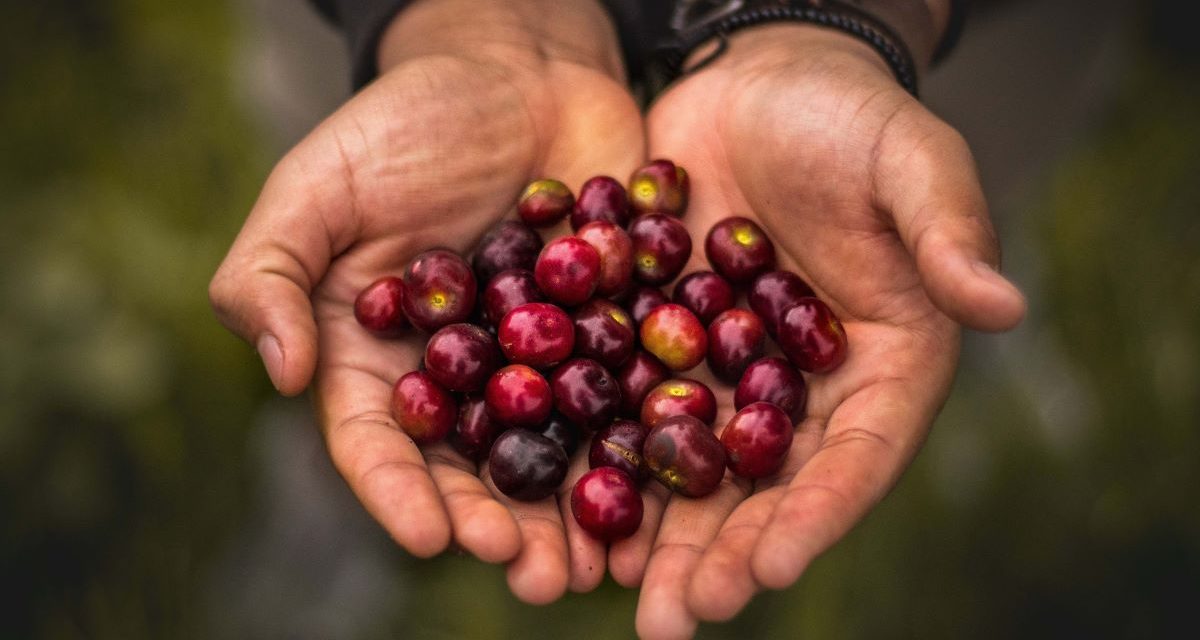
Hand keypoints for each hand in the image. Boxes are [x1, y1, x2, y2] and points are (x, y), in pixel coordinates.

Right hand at [208, 0, 643, 603]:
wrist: (521, 70)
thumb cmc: (409, 119)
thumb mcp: (321, 182)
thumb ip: (272, 270)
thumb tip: (280, 370)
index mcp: (379, 352)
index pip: (376, 439)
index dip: (400, 492)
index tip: (433, 534)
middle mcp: (458, 374)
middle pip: (471, 466)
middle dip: (499, 525)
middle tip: (533, 574)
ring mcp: (538, 361)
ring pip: (553, 453)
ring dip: (574, 517)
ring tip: (598, 571)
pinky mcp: (609, 335)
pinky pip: (626, 398)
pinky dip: (642, 449)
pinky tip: (665, 498)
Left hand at [624, 25, 1026, 637]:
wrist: (756, 82)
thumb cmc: (849, 115)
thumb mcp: (909, 159)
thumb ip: (949, 230)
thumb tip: (1004, 306)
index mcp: (881, 365)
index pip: (856, 455)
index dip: (816, 514)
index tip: (772, 567)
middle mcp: (803, 388)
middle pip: (766, 486)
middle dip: (725, 553)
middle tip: (679, 616)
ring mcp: (727, 374)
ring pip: (693, 469)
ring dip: (657, 534)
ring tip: (619, 593)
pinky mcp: (661, 346)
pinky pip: (630, 412)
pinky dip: (603, 462)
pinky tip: (566, 510)